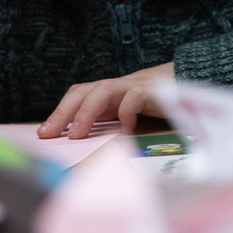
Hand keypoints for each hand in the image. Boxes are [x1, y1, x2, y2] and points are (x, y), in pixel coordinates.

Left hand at [37, 62, 174, 138]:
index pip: (76, 97)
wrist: (188, 84)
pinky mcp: (151, 91)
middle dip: (63, 112)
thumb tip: (84, 149)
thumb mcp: (127, 118)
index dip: (58, 113)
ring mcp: (132, 86)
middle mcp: (115, 87)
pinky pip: (133, 97)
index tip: (43, 134)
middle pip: (81, 91)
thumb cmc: (154, 107)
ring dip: (86, 111)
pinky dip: (125, 112)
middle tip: (49, 134)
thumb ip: (108, 127)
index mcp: (106, 94)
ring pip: (102, 90)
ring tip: (77, 133)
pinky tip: (125, 131)